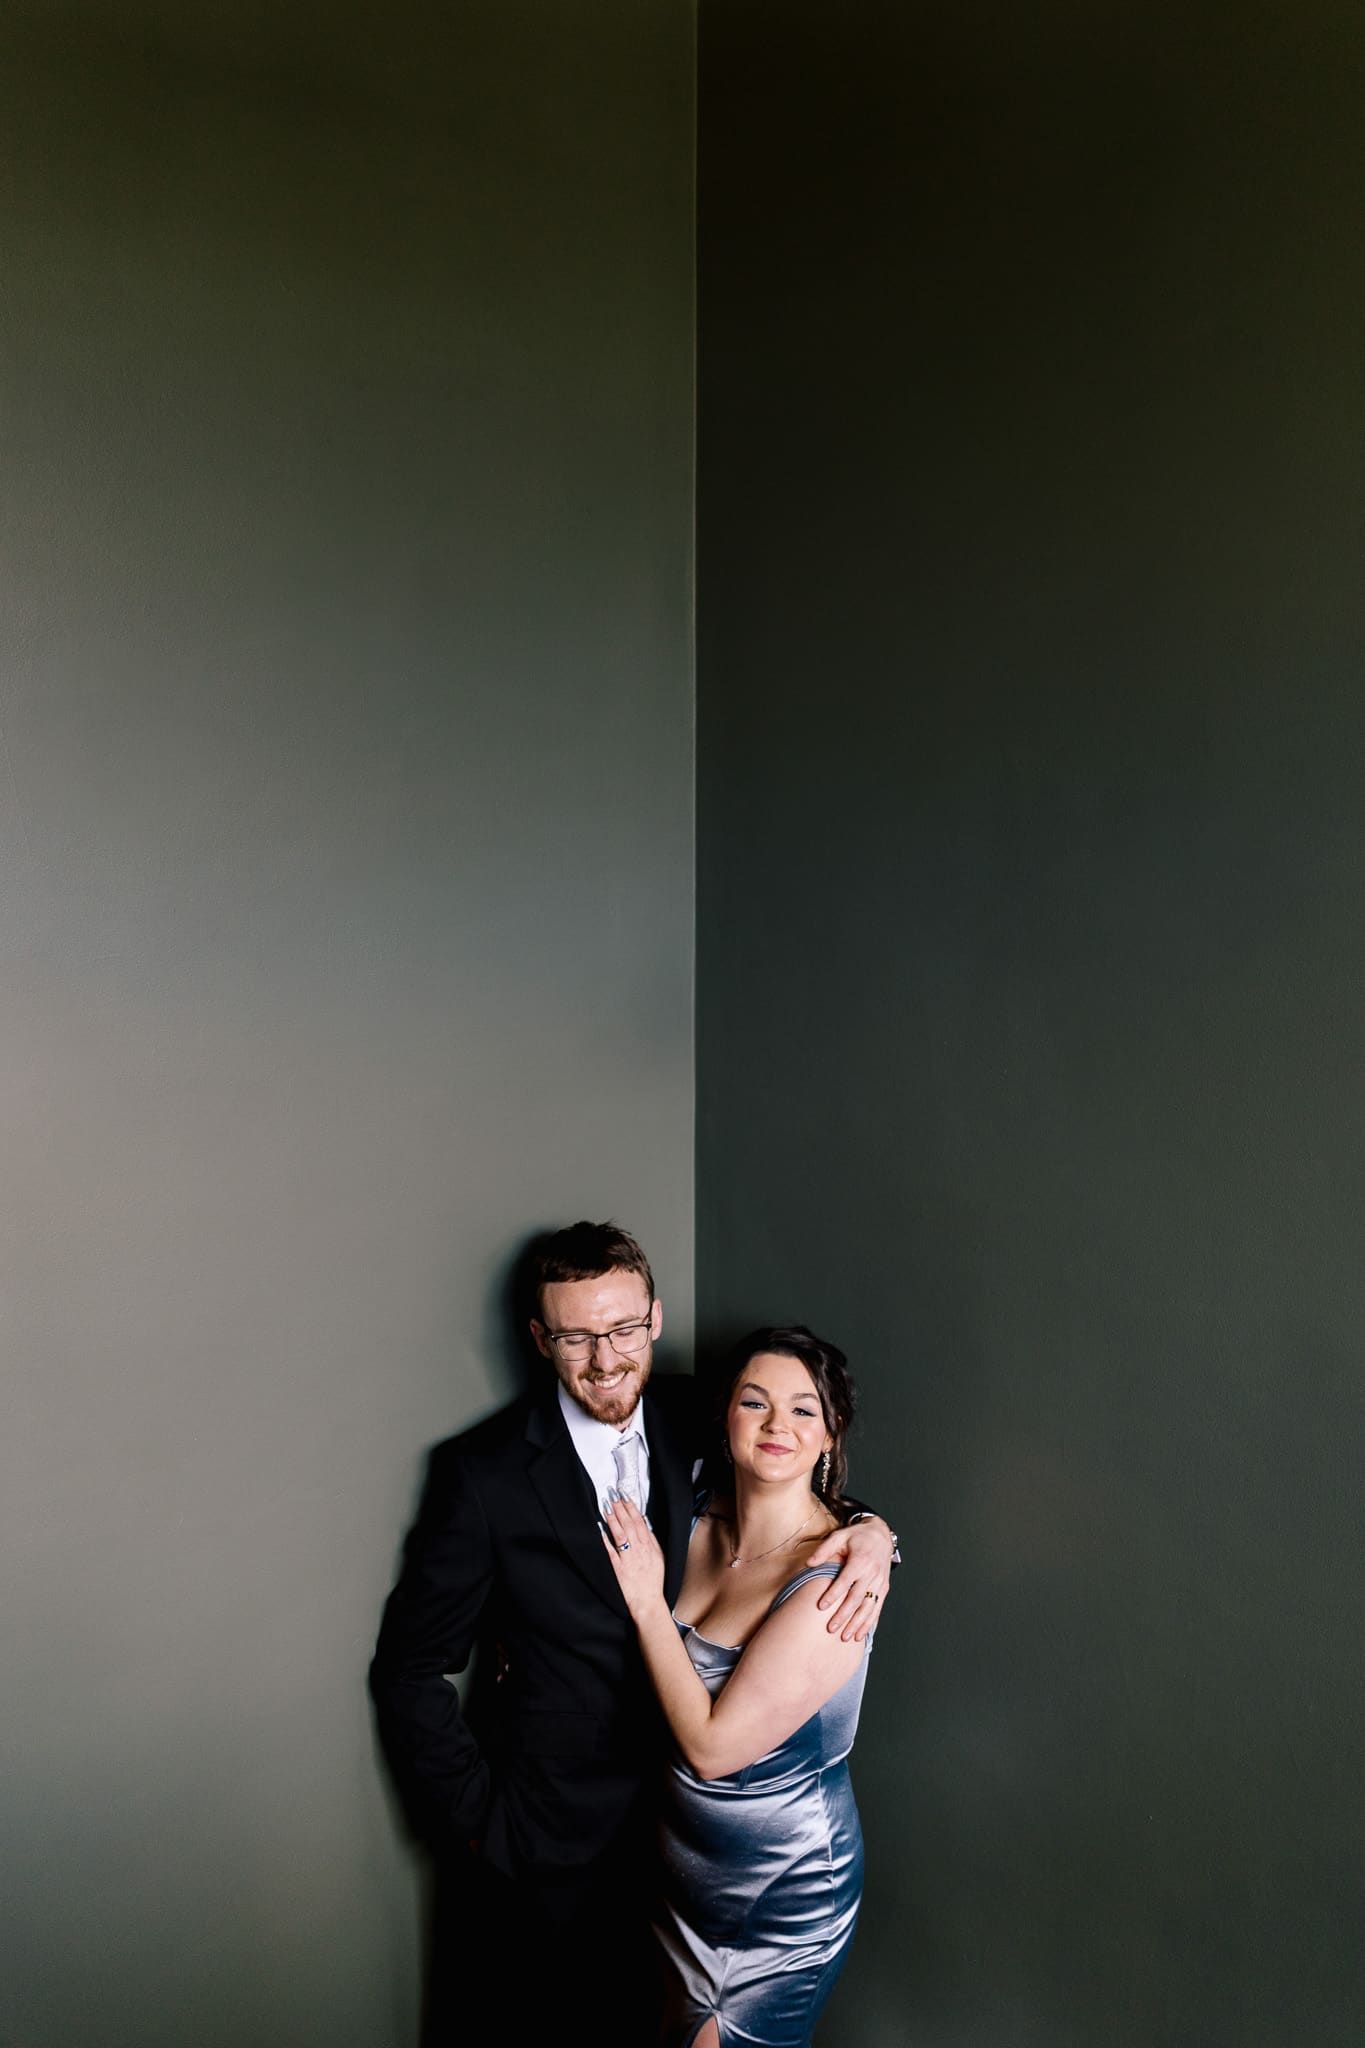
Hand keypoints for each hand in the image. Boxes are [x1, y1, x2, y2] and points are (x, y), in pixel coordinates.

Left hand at [600, 1497, 666, 1620]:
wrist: (648, 1603)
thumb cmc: (653, 1582)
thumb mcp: (659, 1558)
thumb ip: (652, 1540)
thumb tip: (646, 1523)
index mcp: (649, 1547)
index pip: (639, 1522)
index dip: (631, 1507)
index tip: (624, 1495)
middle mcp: (639, 1551)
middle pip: (629, 1524)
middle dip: (621, 1507)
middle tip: (612, 1494)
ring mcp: (628, 1559)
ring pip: (621, 1535)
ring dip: (613, 1519)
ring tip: (606, 1505)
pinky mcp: (618, 1570)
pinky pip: (611, 1552)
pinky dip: (605, 1540)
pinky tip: (600, 1529)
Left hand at [807, 1516, 892, 1640]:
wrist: (881, 1535)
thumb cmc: (857, 1536)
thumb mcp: (840, 1536)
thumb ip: (824, 1549)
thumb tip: (809, 1563)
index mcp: (861, 1560)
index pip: (845, 1581)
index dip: (834, 1594)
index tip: (821, 1606)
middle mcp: (872, 1573)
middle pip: (857, 1598)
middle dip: (844, 1615)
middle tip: (831, 1629)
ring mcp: (880, 1582)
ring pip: (868, 1607)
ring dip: (857, 1624)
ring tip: (846, 1637)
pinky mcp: (884, 1588)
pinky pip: (877, 1608)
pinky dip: (869, 1622)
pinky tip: (861, 1634)